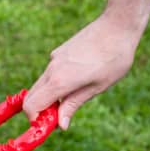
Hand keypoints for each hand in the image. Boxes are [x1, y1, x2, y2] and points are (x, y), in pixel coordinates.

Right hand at [23, 13, 140, 129]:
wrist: (117, 25)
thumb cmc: (113, 58)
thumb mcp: (96, 87)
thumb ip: (73, 105)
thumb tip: (61, 125)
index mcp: (60, 81)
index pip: (32, 106)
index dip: (34, 119)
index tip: (47, 125)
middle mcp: (52, 70)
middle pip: (31, 97)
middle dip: (39, 110)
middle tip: (57, 117)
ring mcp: (54, 59)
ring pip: (40, 85)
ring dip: (48, 97)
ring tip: (72, 98)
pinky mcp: (58, 53)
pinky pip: (49, 74)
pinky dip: (54, 84)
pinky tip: (77, 80)